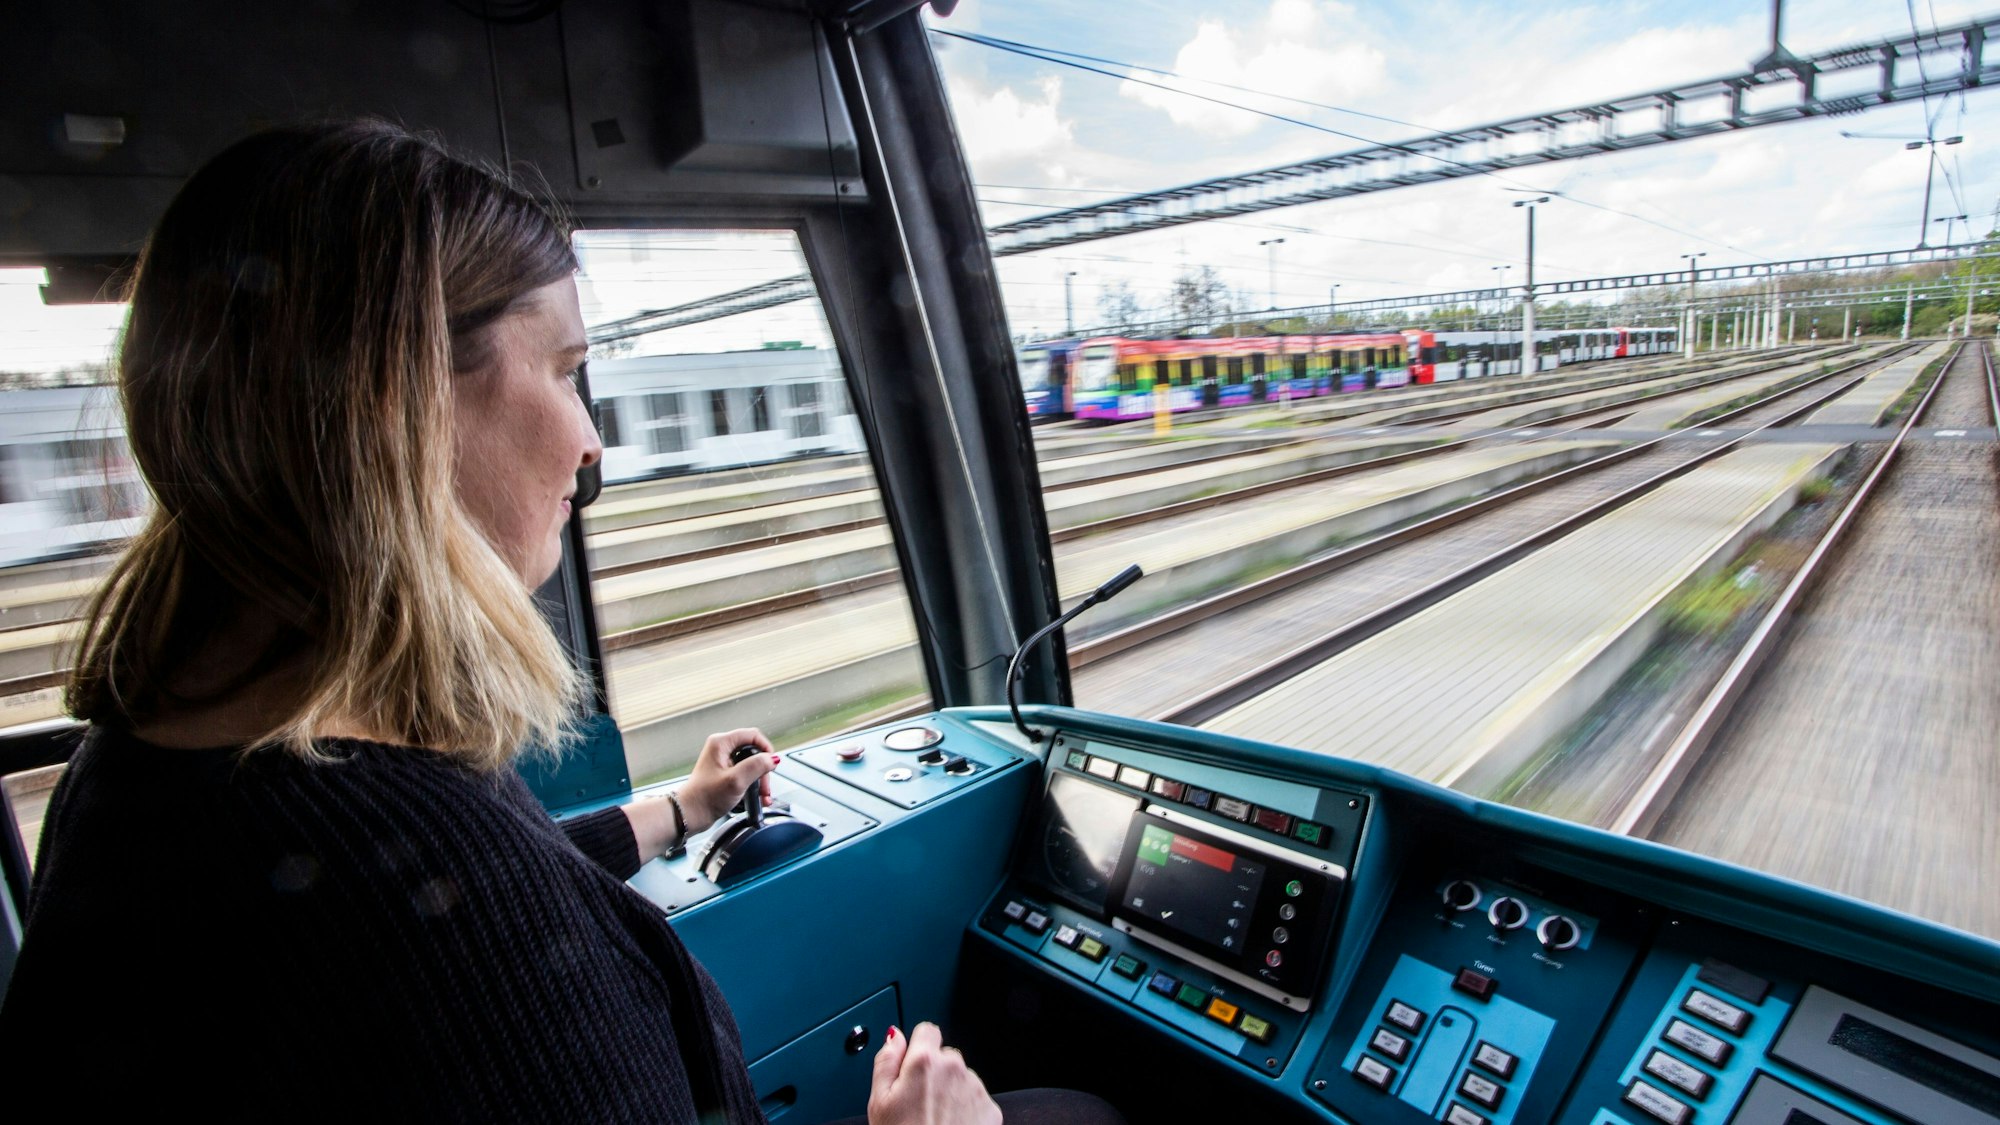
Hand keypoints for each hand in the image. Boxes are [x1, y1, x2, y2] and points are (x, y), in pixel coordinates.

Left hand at [622, 729, 778, 862]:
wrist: (690, 815)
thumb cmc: (705, 798)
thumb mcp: (736, 780)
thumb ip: (757, 766)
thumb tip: (772, 758)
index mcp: (721, 743)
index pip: (753, 735)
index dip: (766, 749)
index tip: (771, 764)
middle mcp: (722, 749)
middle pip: (754, 752)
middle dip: (763, 770)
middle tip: (765, 786)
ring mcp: (723, 762)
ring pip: (751, 765)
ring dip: (760, 780)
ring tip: (763, 796)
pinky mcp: (725, 774)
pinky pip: (745, 774)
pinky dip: (753, 785)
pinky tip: (758, 797)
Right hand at [868, 1023, 1000, 1124]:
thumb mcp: (878, 1101)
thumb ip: (885, 1060)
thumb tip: (893, 1037)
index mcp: (925, 1062)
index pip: (926, 1030)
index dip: (917, 1047)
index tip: (911, 1066)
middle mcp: (955, 1069)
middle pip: (945, 1056)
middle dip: (934, 1072)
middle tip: (918, 1102)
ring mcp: (976, 1089)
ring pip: (961, 1078)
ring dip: (950, 1091)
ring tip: (934, 1119)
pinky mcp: (990, 1110)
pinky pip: (976, 1099)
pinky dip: (966, 1109)